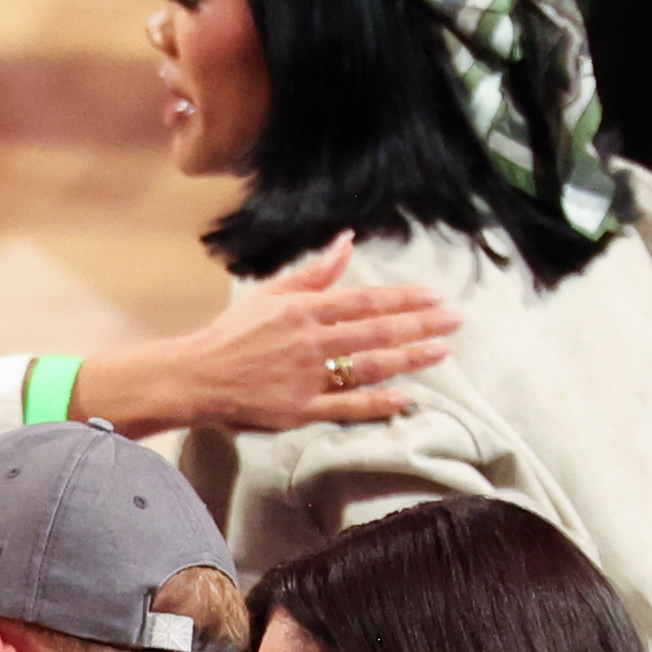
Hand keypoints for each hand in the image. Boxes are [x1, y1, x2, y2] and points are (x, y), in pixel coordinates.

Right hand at [77, 237, 456, 436]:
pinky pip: (345, 405)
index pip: (365, 301)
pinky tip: (404, 398)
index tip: (434, 296)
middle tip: (455, 320)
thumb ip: (313, 272)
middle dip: (419, 324)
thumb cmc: (231, 334)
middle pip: (376, 331)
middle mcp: (311, 341)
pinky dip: (376, 403)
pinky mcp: (300, 410)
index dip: (403, 298)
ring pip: (368, 365)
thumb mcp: (271, 293)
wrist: (196, 376)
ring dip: (408, 358)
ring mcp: (307, 377)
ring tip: (441, 351)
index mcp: (305, 309)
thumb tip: (346, 242)